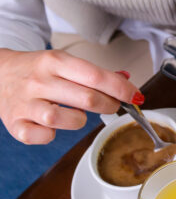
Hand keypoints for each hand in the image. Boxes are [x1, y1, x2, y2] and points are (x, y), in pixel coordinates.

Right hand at [0, 48, 141, 144]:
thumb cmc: (36, 70)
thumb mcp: (63, 62)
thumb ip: (94, 73)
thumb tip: (125, 80)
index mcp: (54, 62)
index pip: (96, 76)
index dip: (121, 89)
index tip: (136, 96)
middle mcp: (39, 81)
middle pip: (87, 99)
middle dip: (109, 105)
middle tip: (111, 105)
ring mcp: (25, 103)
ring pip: (65, 119)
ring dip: (79, 120)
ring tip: (76, 114)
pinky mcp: (15, 124)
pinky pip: (43, 136)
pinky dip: (52, 135)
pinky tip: (52, 126)